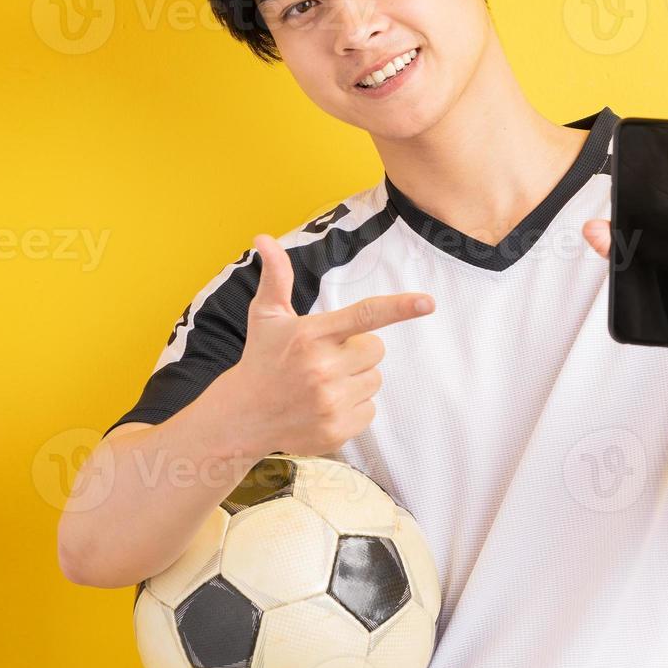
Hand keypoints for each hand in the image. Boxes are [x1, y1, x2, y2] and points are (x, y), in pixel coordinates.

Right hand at [218, 233, 435, 456]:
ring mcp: (330, 402)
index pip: (364, 315)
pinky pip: (370, 410)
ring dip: (356, 380)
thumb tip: (263, 237)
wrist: (240, 419)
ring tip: (322, 384)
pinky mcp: (336, 430)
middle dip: (358, 351)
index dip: (399, 307)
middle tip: (326, 359)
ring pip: (375, 380)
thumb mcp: (266, 316)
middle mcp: (322, 368)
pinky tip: (324, 407)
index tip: (428, 302)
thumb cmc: (261, 359)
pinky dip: (353, 408)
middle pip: (377, 349)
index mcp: (312, 335)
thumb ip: (276, 277)